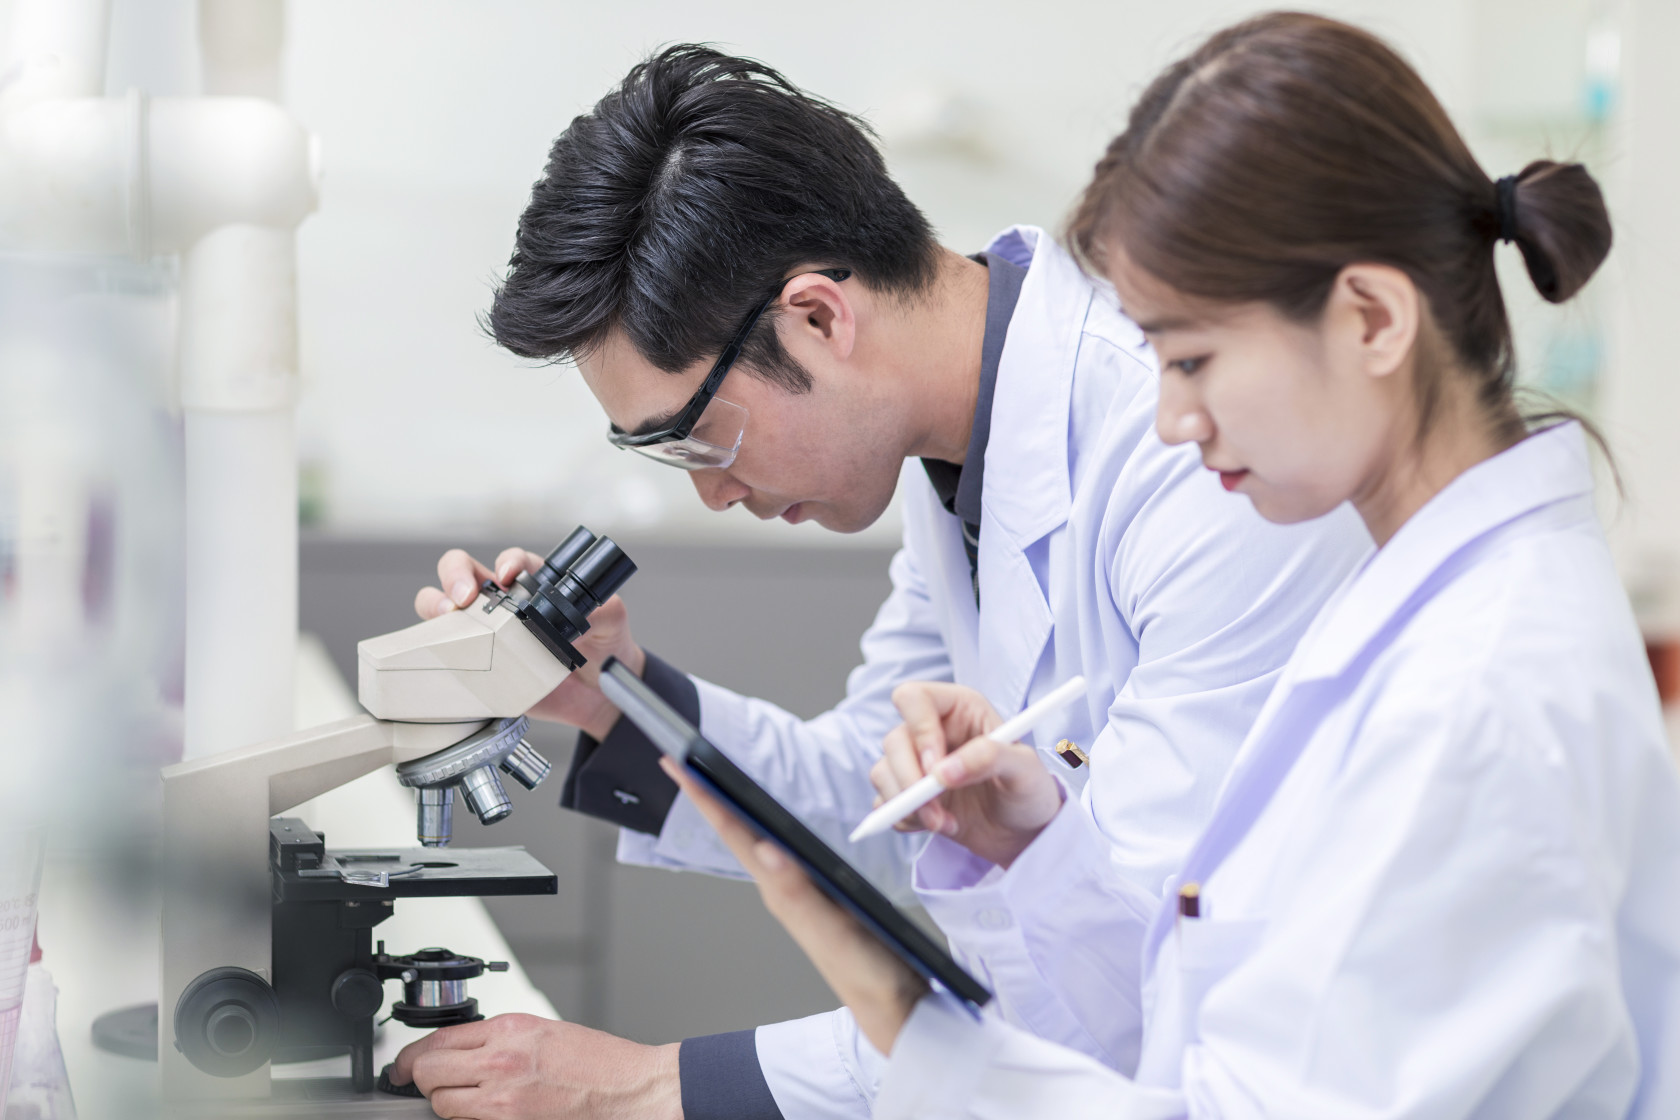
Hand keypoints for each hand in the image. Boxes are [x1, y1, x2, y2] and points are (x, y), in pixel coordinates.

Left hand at [387, 1014, 679, 1119]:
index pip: (437, 1040)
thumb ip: (501, 1040)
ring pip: (441, 1102)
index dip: (412, 1055)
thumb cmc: (601, 1064)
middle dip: (419, 1079)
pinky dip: (467, 1118)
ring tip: (463, 1100)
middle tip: (419, 1085)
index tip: (404, 1065)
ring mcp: (503, 1098)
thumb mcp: (545, 1033)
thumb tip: (465, 1052)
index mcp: (510, 1029)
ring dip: (444, 1103)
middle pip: (427, 1071)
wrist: (632, 1091)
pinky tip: (482, 1113)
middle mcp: (501, 1060)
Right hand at [414, 547, 645, 738]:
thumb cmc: (603, 647)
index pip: (512, 561)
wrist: (599, 696)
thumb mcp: (612, 622)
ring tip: (446, 619)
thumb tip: (588, 609)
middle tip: (464, 596)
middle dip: (455, 576)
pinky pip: (446, 654)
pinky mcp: (479, 666)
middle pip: (462, 573)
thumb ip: (604, 609)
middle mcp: (503, 604)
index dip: (506, 561)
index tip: (508, 574)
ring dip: (435, 606)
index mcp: (534, 585)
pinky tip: (444, 653)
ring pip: (442, 608)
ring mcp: (486, 634)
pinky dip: (436, 649)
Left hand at [662, 758, 925, 1055]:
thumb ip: (799, 895)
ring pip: (757, 842)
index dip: (707, 797)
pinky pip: (782, 853)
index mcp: (783, 893)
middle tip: (681, 757)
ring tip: (709, 781)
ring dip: (731, 808)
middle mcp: (785, 891)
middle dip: (709, 794)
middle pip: (740, 833)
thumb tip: (763, 847)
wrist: (900, 1013)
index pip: (738, 834)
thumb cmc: (871, 980)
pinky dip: (766, 828)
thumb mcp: (834, 935)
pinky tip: (766, 822)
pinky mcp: (820, 898)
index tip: (679, 762)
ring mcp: (801, 895)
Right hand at [873, 682, 1062, 868]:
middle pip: (893, 740)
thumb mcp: (1025, 769)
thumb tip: (943, 771)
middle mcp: (932, 731)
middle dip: (910, 781)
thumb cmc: (1029, 790)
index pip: (914, 698)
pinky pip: (884, 802)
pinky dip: (905, 820)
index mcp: (959, 708)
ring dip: (908, 805)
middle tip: (935, 810)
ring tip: (944, 822)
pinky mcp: (909, 793)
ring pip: (883, 772)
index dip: (919, 730)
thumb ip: (990, 758)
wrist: (1024, 831)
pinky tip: (940, 826)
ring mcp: (917, 763)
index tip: (935, 768)